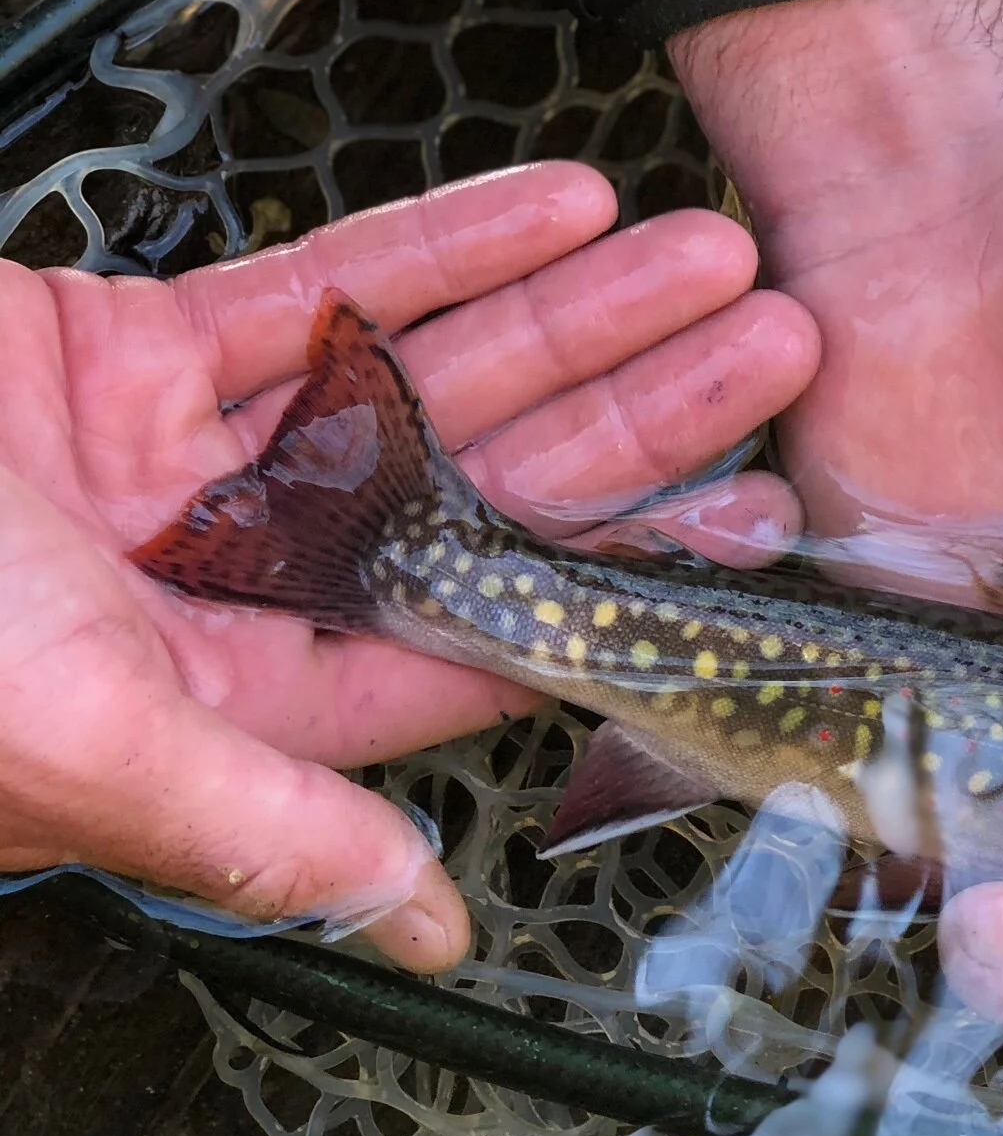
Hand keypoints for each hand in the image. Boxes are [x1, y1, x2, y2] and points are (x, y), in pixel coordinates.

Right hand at [0, 166, 816, 968]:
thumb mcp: (86, 743)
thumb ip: (265, 828)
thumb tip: (427, 932)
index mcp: (248, 704)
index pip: (485, 639)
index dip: (625, 576)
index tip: (753, 516)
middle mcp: (241, 590)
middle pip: (485, 494)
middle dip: (633, 416)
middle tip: (783, 344)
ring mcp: (192, 466)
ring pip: (420, 381)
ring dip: (567, 317)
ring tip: (712, 254)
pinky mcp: (129, 354)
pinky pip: (309, 293)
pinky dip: (433, 246)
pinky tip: (560, 203)